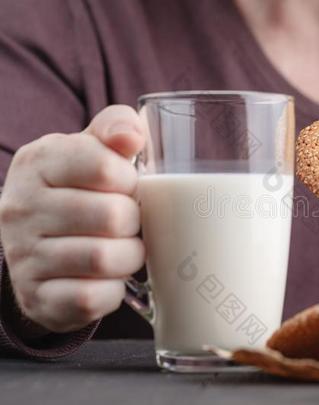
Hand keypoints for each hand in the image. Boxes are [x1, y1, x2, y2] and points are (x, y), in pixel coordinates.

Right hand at [0, 106, 145, 331]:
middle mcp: (21, 208)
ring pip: (104, 259)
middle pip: (112, 216)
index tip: (127, 185)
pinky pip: (93, 298)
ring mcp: (24, 256)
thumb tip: (132, 135)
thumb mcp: (92, 148)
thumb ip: (116, 128)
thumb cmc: (80, 189)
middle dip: (135, 221)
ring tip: (125, 248)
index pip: (103, 166)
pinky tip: (110, 278)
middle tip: (131, 222)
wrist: (38, 245)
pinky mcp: (37, 298)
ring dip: (130, 257)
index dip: (130, 179)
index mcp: (38, 162)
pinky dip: (114, 291)